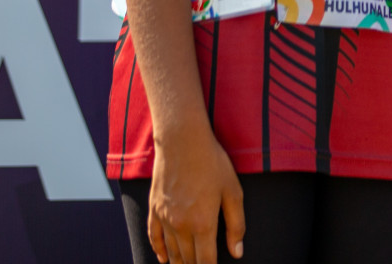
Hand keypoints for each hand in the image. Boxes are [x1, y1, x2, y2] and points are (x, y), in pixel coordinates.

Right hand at [147, 123, 245, 263]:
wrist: (182, 141)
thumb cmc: (212, 163)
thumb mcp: (233, 191)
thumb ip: (236, 224)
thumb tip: (238, 252)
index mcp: (203, 223)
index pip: (205, 261)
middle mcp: (181, 225)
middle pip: (187, 259)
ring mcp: (165, 218)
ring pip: (171, 252)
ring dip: (179, 263)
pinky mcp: (155, 209)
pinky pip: (154, 237)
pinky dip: (160, 251)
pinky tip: (165, 259)